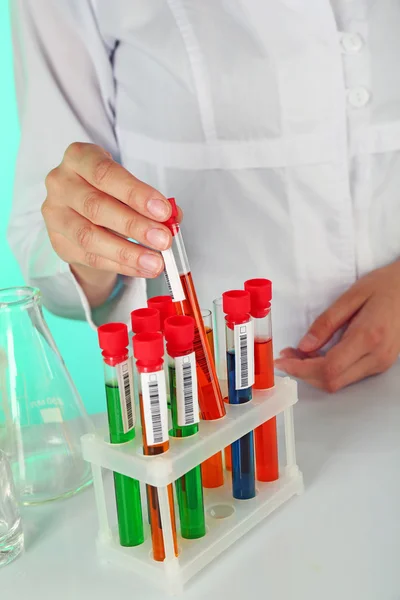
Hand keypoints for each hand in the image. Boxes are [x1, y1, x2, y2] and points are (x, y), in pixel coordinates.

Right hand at [42, 143, 176, 305]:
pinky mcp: (58, 242)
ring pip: (89, 237)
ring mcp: (54, 214)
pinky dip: (121, 265)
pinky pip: (91, 258)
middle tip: (163, 240)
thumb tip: (172, 220)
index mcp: (79, 158)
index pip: (105, 173)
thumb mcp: (129, 187)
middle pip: (96, 207)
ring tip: (155, 262)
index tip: (163, 211)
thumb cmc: (110, 192)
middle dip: (134, 226)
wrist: (83, 212)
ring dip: (127, 252)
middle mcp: (61, 183)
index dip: (136, 193)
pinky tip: (142, 268)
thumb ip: (150, 201)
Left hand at [274, 262, 399, 391]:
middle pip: (332, 382)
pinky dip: (328, 370)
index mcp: (368, 337)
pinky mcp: (380, 364)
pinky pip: (348, 376)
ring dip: (314, 373)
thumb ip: (326, 323)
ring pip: (339, 383)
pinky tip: (319, 354)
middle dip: (303, 373)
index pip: (329, 368)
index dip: (301, 368)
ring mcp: (380, 363)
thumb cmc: (383, 286)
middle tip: (287, 354)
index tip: (283, 359)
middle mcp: (376, 356)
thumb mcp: (351, 296)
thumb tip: (304, 346)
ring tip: (299, 353)